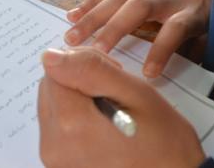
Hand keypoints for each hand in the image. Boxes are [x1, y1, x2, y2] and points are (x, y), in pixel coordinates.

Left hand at [37, 48, 204, 167]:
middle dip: (78, 83)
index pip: (54, 69)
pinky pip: (58, 131)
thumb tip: (50, 56)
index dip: (84, 65)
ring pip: (53, 108)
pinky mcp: (60, 167)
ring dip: (78, 102)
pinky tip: (103, 130)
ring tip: (111, 114)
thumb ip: (90, 70)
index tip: (112, 77)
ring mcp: (56, 161)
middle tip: (115, 94)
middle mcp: (55, 146)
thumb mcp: (135, 93)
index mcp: (72, 124)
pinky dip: (76, 123)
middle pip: (50, 89)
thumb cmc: (163, 142)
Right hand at [64, 0, 213, 76]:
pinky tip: (73, 15)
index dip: (162, 49)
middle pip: (139, 8)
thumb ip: (195, 46)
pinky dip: (91, 2)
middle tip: (95, 52)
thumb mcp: (211, 21)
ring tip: (72, 37)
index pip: (177, 28)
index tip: (148, 73)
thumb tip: (178, 76)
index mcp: (190, 10)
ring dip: (93, 17)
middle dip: (114, 29)